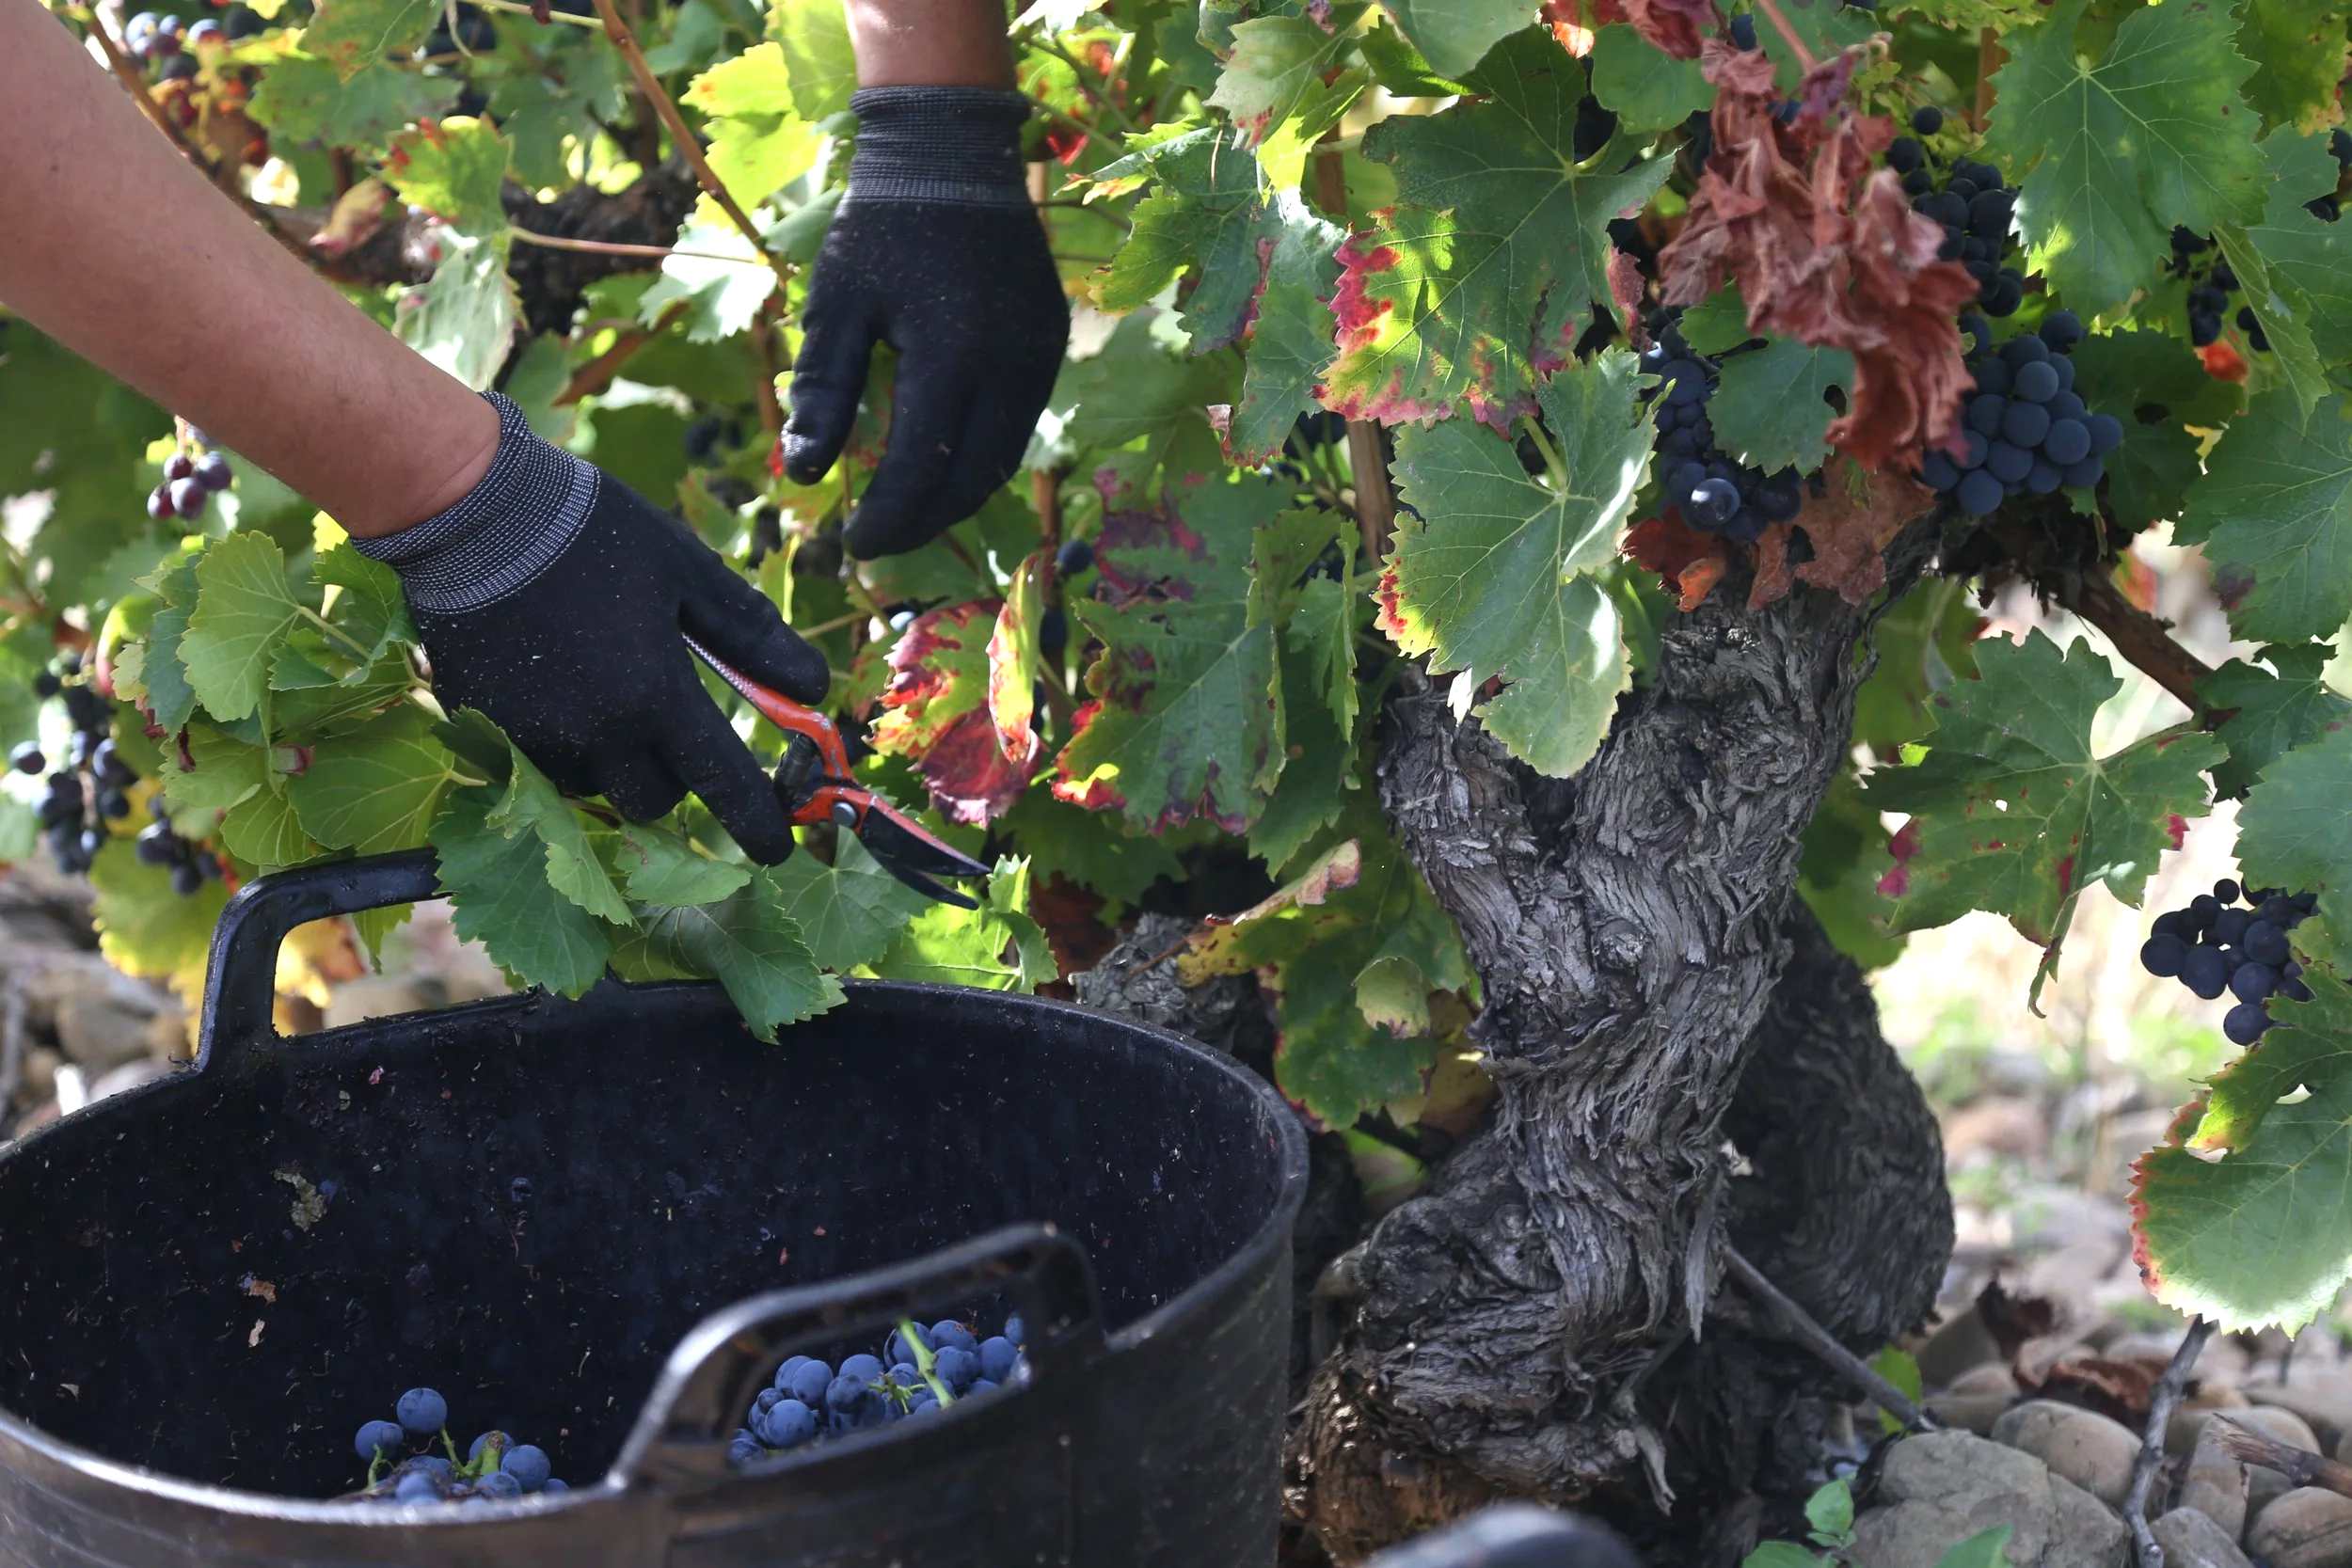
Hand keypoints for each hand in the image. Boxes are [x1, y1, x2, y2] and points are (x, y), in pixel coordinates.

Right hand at [357, 394, 828, 863]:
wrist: (473, 511)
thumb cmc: (594, 530)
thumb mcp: (688, 569)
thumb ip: (752, 636)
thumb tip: (812, 688)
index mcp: (652, 694)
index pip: (719, 783)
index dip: (754, 821)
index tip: (775, 849)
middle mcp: (592, 731)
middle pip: (650, 799)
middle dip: (673, 778)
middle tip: (669, 724)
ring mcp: (530, 735)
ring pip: (592, 785)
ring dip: (613, 760)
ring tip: (604, 689)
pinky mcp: (481, 726)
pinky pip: (536, 762)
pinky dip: (560, 741)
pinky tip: (555, 684)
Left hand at [781, 87, 1068, 558]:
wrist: (953, 157)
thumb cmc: (881, 228)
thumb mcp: (836, 305)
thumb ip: (822, 392)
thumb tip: (805, 475)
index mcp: (950, 356)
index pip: (920, 470)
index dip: (886, 519)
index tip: (852, 543)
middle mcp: (1008, 366)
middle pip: (969, 481)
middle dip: (922, 522)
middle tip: (879, 539)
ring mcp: (1040, 357)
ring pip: (1003, 461)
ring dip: (956, 497)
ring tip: (909, 512)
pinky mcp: (1051, 346)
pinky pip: (1020, 424)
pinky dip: (982, 458)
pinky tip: (945, 464)